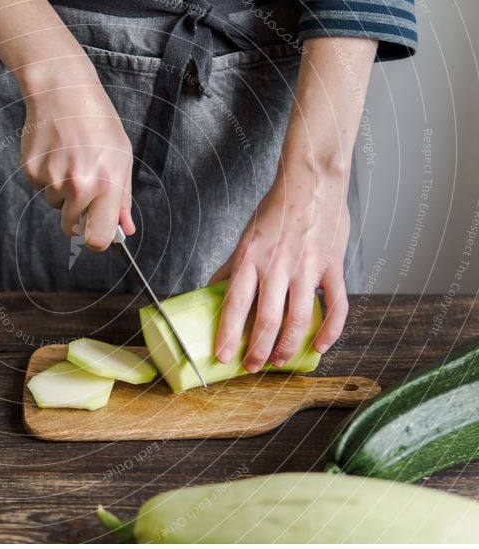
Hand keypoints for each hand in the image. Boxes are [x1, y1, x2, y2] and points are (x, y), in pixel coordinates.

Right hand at [19, 61, 135, 249]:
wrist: (63, 91)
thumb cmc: (97, 122)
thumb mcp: (122, 158)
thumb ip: (123, 198)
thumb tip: (125, 229)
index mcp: (107, 184)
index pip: (97, 238)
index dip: (96, 241)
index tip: (96, 233)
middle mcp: (79, 185)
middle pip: (71, 227)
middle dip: (77, 214)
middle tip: (82, 184)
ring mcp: (53, 180)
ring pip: (55, 205)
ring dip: (62, 191)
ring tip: (70, 158)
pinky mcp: (32, 171)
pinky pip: (40, 189)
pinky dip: (46, 176)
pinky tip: (55, 152)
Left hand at [208, 36, 376, 371]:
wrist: (312, 181)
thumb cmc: (276, 210)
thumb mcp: (246, 237)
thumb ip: (231, 267)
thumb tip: (211, 291)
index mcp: (251, 257)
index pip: (235, 303)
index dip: (227, 333)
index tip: (221, 356)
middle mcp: (278, 264)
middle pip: (266, 318)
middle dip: (257, 349)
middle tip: (251, 367)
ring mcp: (307, 267)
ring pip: (298, 318)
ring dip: (287, 346)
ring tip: (278, 361)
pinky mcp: (332, 266)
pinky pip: (336, 305)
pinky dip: (329, 330)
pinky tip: (319, 346)